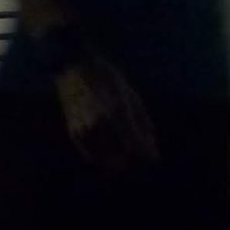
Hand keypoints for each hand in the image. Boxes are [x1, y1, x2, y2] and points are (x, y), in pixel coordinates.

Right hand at [55, 53, 158, 171]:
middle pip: (123, 154)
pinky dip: (103, 159)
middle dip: (136, 158)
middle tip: (142, 155)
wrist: (75, 68)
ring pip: (107, 158)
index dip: (147, 153)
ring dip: (120, 160)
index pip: (136, 143)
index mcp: (118, 111)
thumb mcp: (131, 95)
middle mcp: (100, 123)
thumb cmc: (107, 79)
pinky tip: (111, 157)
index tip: (155, 157)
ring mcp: (85, 129)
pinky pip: (91, 155)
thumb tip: (153, 144)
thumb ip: (143, 121)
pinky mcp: (74, 133)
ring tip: (127, 155)